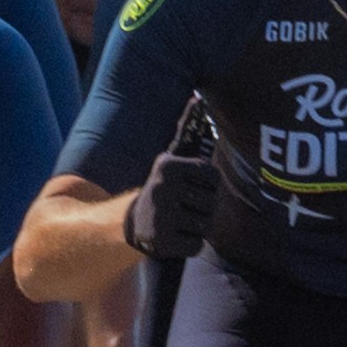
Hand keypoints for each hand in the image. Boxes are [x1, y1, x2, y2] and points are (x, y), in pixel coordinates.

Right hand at [126, 139, 223, 263]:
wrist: (132, 223)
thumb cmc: (166, 189)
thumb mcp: (173, 159)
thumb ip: (187, 128)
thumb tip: (198, 100)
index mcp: (167, 166)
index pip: (214, 175)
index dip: (209, 185)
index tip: (190, 186)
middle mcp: (162, 189)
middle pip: (212, 202)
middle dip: (203, 208)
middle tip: (183, 207)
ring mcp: (160, 216)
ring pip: (206, 225)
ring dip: (197, 227)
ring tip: (178, 221)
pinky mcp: (161, 241)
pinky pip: (197, 245)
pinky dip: (190, 244)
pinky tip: (175, 237)